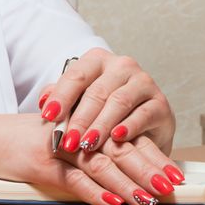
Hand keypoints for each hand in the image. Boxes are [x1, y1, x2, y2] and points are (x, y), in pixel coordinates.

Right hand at [0, 114, 184, 204]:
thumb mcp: (71, 139)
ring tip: (148, 199)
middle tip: (170, 187)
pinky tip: (112, 203)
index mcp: (91, 124)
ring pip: (100, 165)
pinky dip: (93, 192)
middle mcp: (81, 133)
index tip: (175, 174)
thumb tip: (132, 173)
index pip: (130, 139)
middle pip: (121, 150)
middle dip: (149, 170)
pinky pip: (72, 180)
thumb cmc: (38, 141)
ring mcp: (63, 148)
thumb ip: (98, 150)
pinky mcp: (44, 165)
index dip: (154, 157)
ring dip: (127, 184)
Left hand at [37, 48, 174, 154]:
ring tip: (87, 144)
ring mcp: (144, 83)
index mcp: (99, 60)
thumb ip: (61, 99)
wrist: (143, 127)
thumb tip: (43, 102)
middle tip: (68, 141)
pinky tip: (117, 138)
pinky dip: (129, 127)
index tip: (48, 117)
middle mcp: (123, 66)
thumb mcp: (79, 103)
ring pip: (119, 102)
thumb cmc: (104, 112)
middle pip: (97, 91)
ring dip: (101, 125)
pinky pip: (143, 114)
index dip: (61, 96)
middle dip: (80, 118)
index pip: (77, 75)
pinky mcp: (160, 104)